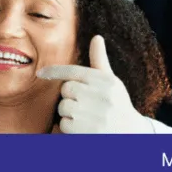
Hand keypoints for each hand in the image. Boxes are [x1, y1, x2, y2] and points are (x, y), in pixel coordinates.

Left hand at [37, 35, 152, 133]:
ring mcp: (95, 115)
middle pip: (66, 89)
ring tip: (84, 117)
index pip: (73, 71)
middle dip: (69, 96)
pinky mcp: (88, 132)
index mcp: (105, 81)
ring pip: (63, 107)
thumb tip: (97, 37)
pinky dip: (69, 128)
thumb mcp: (111, 82)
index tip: (40, 73)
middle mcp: (101, 96)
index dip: (54, 71)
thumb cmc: (117, 103)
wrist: (131, 134)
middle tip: (82, 104)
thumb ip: (99, 61)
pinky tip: (82, 128)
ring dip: (68, 113)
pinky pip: (64, 124)